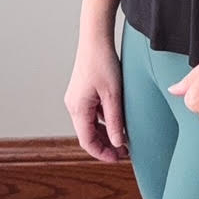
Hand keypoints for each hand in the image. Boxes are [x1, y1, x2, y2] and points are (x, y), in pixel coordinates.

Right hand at [64, 35, 129, 163]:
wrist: (95, 39)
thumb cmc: (103, 63)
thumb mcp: (113, 95)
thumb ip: (115, 121)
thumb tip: (118, 143)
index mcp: (78, 108)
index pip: (87, 141)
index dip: (102, 154)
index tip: (119, 158)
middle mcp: (73, 106)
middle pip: (87, 135)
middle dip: (105, 145)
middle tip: (125, 151)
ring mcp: (76, 99)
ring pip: (89, 125)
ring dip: (105, 134)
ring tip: (124, 138)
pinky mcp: (81, 93)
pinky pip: (91, 114)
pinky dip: (103, 121)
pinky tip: (118, 121)